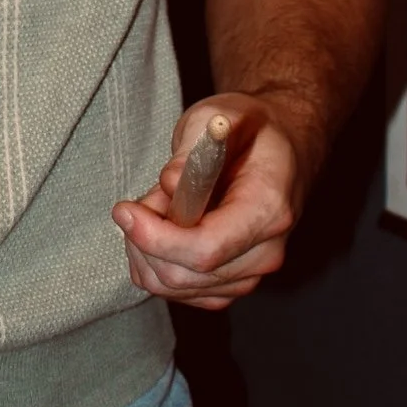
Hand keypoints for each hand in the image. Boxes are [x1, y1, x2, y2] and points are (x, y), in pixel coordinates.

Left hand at [112, 92, 308, 310]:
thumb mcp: (220, 115)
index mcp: (268, 210)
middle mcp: (266, 252)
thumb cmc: (249, 129)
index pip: (206, 248)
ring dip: (146, 253)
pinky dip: (157, 265)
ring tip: (154, 208)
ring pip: (177, 288)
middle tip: (136, 202)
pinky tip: (160, 230)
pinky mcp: (234, 283)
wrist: (280, 148)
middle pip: (186, 275)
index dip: (157, 238)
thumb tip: (170, 185)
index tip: (125, 211)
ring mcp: (252, 273)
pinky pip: (182, 292)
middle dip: (144, 241)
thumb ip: (192, 149)